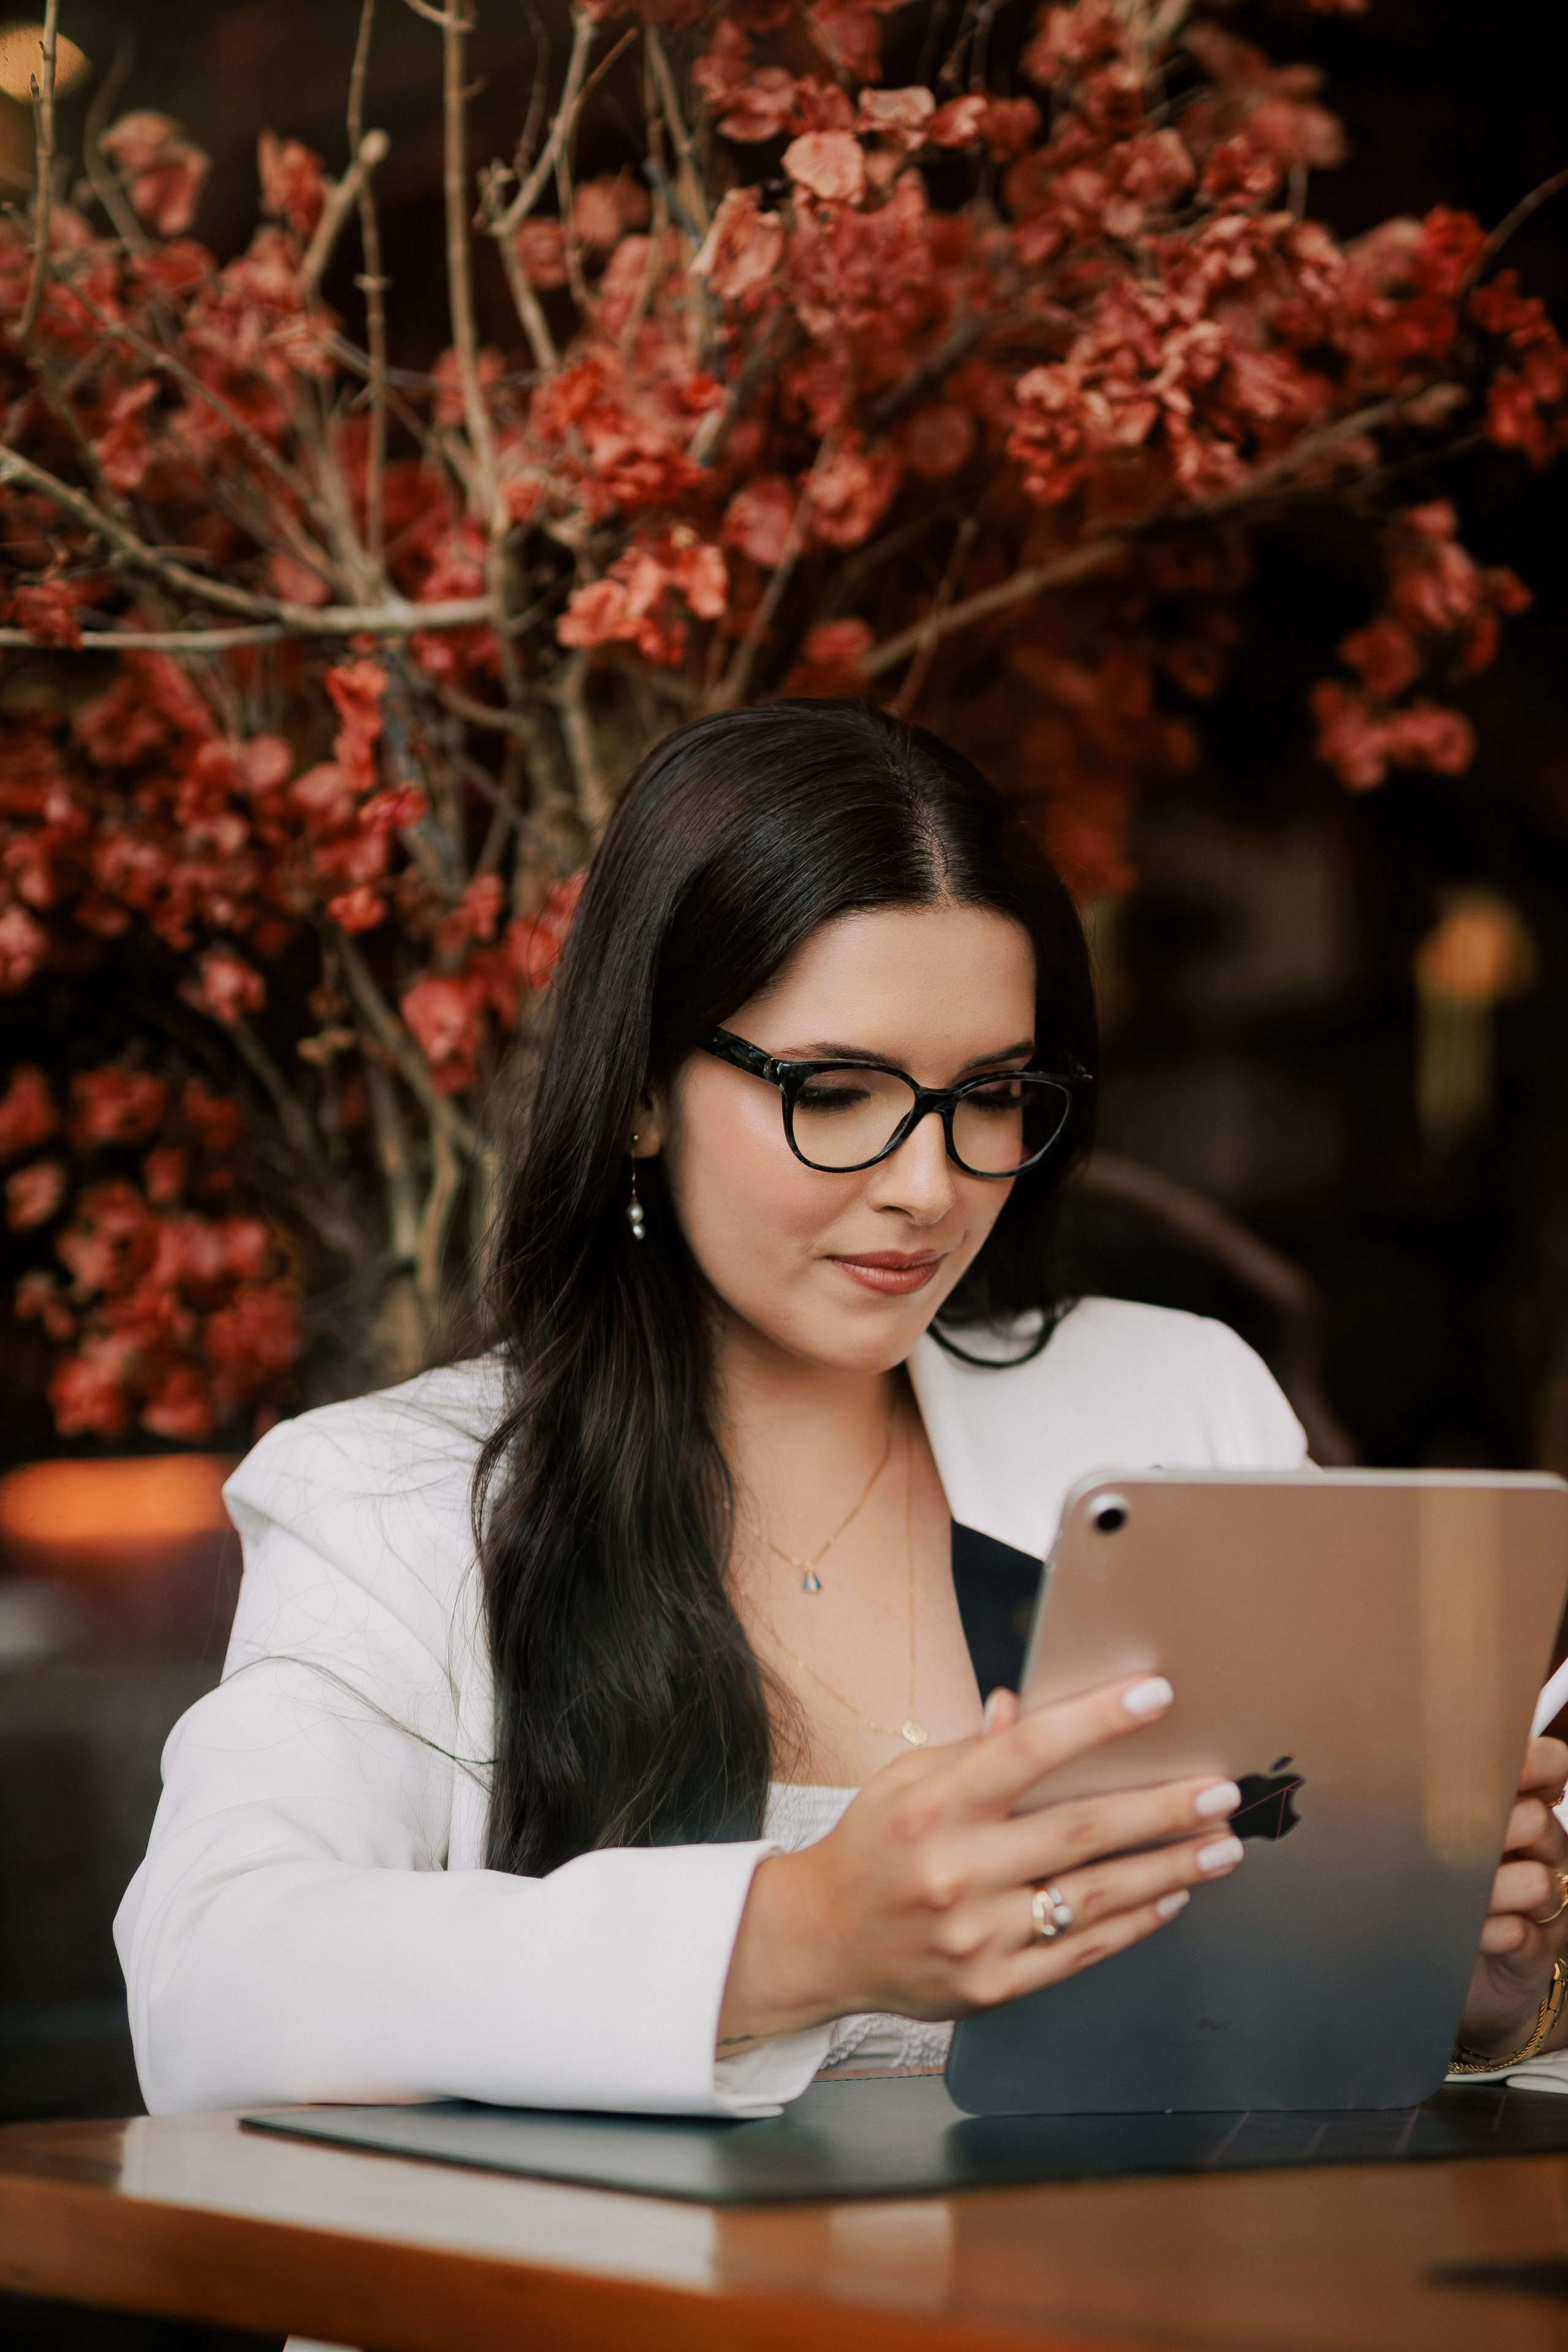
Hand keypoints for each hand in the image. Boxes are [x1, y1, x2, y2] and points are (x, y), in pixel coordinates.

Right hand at [717, 1676, 1244, 2048]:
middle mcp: (955, 1869)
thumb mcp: (908, 1779)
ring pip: (1094, 1897)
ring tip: (1221, 1846)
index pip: (1027, 1751)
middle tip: (1220, 1791)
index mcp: (933, 1804)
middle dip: (1161, 1809)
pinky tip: (1171, 1897)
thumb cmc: (874, 1846)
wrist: (822, 1941)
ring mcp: (977, 1934)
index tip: (1158, 1697)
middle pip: (1079, 1831)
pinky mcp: (993, 1985)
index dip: (1096, 1721)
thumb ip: (975, 1747)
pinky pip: (1081, 1952)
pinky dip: (1134, 1923)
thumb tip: (1024, 1705)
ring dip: (1169, 1869)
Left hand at [1455, 1735, 1567, 2058]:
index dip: (1532, 1761)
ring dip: (1493, 1886)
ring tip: (1462, 1895)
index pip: (1549, 1767)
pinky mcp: (1536, 1954)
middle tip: (1451, 1836)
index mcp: (1520, 1810)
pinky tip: (1474, 1932)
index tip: (1495, 1764)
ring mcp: (1544, 1905)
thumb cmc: (1439, 1891)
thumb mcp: (1432, 1834)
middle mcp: (1541, 1852)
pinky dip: (1497, 1932)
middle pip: (1537, 1820)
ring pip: (1539, 1880)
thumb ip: (1433, 1793)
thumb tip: (1392, 1742)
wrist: (1454, 1973)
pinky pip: (1527, 1936)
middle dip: (1494, 1825)